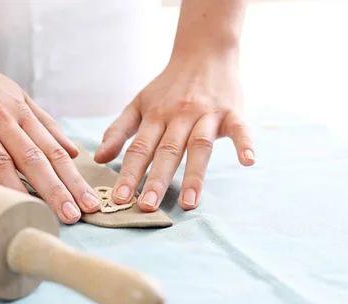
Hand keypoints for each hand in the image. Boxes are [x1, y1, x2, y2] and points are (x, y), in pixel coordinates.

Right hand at [0, 47, 100, 223]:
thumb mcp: (17, 96)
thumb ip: (45, 124)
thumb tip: (74, 151)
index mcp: (21, 113)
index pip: (54, 151)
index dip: (73, 179)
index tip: (90, 203)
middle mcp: (1, 117)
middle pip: (33, 158)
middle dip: (56, 189)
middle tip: (73, 216)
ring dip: (19, 188)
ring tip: (36, 215)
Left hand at [94, 52, 254, 211]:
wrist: (204, 52)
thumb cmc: (168, 86)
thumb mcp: (139, 104)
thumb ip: (118, 131)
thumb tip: (99, 158)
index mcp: (155, 116)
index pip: (140, 148)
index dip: (129, 174)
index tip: (120, 199)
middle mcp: (179, 116)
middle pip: (167, 151)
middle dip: (157, 180)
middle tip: (147, 207)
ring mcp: (207, 114)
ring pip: (199, 146)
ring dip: (195, 175)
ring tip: (190, 203)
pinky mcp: (232, 111)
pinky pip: (240, 128)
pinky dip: (244, 143)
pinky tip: (248, 161)